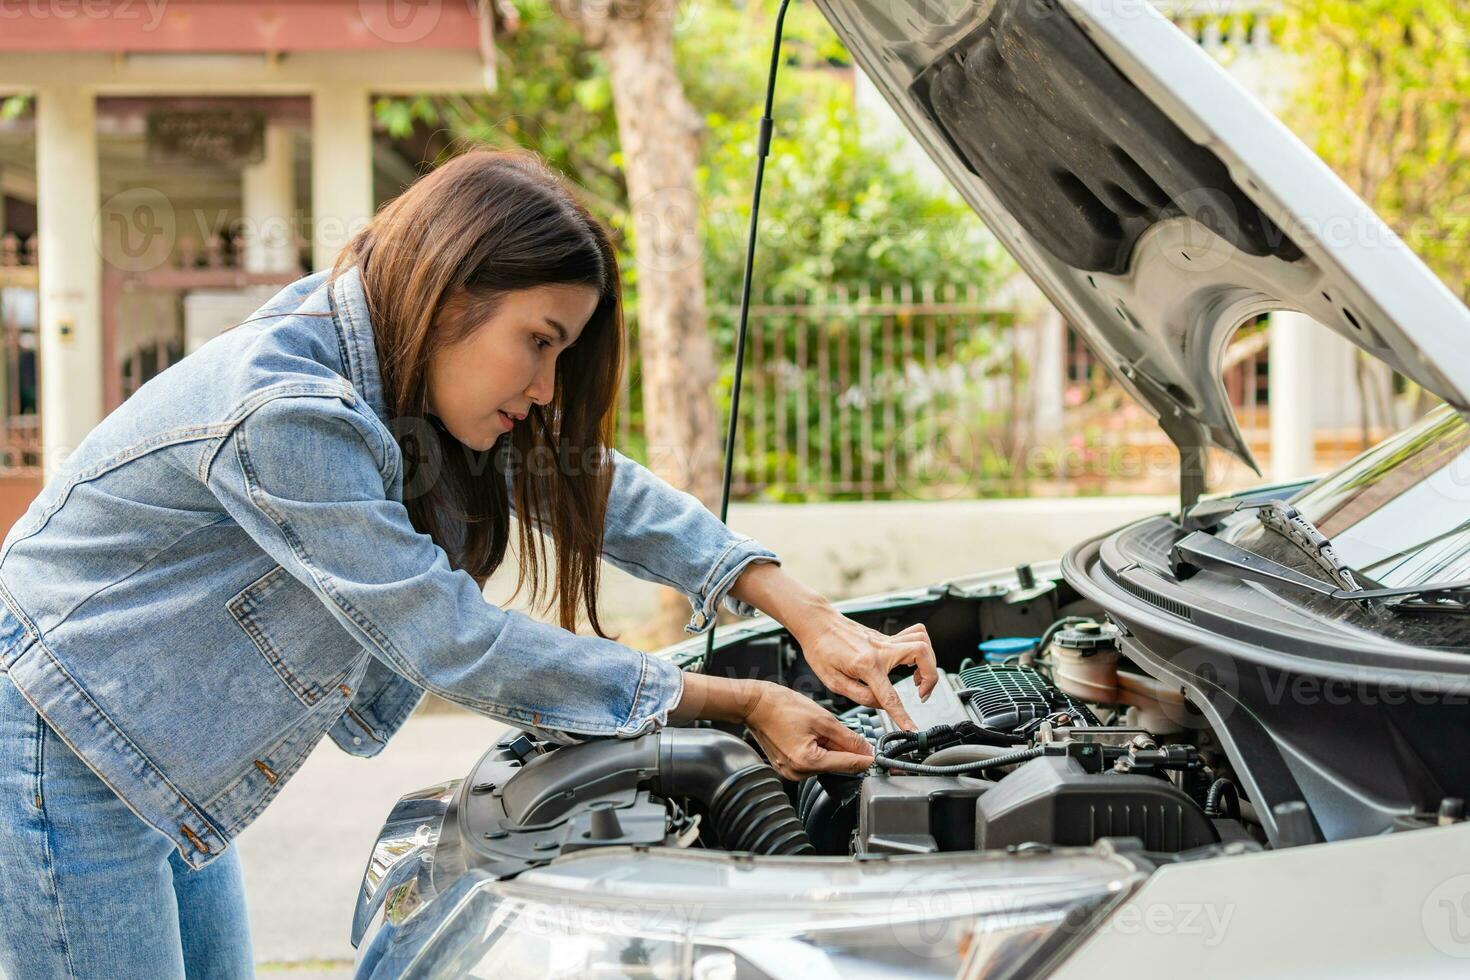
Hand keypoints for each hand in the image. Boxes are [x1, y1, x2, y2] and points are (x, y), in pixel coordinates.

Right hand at [743, 682, 874, 779]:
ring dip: (829, 748)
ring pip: (824, 763)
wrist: (755, 704)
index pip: (848, 765)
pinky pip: (811, 761)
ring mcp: (791, 772)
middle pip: (836, 765)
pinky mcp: (787, 767)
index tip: (878, 757)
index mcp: (807, 762)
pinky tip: (808, 734)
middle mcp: (798, 773)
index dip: (865, 758)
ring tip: (815, 728)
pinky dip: (817, 749)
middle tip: (837, 729)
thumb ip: (848, 738)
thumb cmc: (781, 706)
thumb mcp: (823, 718)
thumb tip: (866, 750)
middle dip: (843, 749)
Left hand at [794, 613, 938, 730]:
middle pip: (921, 654)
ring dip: (929, 661)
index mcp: (866, 665)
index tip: (912, 728)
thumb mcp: (833, 681)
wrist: (817, 623)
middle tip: (921, 693)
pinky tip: (911, 662)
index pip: (890, 696)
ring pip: (922, 640)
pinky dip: (921, 647)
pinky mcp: (886, 636)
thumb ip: (860, 696)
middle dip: (931, 677)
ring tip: (918, 679)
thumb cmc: (820, 649)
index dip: (903, 716)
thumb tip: (881, 705)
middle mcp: (880, 649)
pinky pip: (914, 635)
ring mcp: (885, 640)